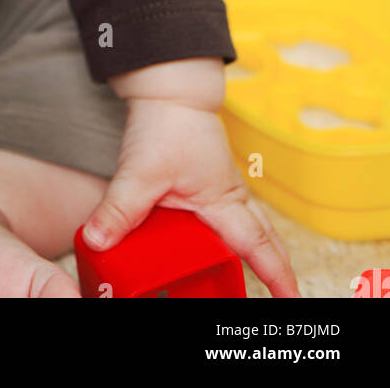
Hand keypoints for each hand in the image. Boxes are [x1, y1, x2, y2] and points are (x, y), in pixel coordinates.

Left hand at [82, 97, 299, 297]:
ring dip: (262, 250)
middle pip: (265, 238)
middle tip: (290, 297)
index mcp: (223, 199)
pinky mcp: (211, 181)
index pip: (256, 245)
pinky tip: (226, 246)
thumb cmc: (166, 125)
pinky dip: (239, 234)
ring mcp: (224, 187)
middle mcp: (231, 196)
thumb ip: (119, 209)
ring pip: (253, 225)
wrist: (168, 91)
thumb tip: (98, 241)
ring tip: (267, 279)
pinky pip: (234, 214)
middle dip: (278, 267)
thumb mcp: (140, 172)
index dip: (276, 275)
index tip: (291, 298)